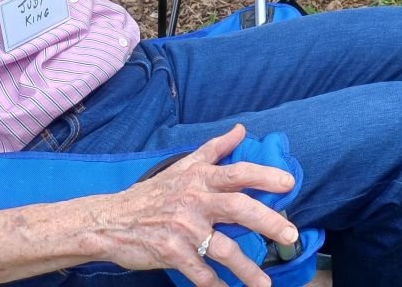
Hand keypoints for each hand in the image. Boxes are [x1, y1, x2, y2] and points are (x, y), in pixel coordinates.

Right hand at [100, 124, 298, 286]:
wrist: (110, 220)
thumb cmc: (152, 193)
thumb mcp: (183, 166)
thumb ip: (215, 148)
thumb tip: (241, 129)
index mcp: (199, 178)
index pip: (237, 172)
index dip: (264, 176)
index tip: (288, 184)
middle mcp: (194, 201)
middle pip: (238, 208)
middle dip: (268, 221)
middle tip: (291, 233)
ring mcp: (183, 228)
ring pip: (223, 248)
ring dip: (247, 269)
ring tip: (264, 283)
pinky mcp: (170, 253)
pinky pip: (200, 273)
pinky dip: (215, 285)